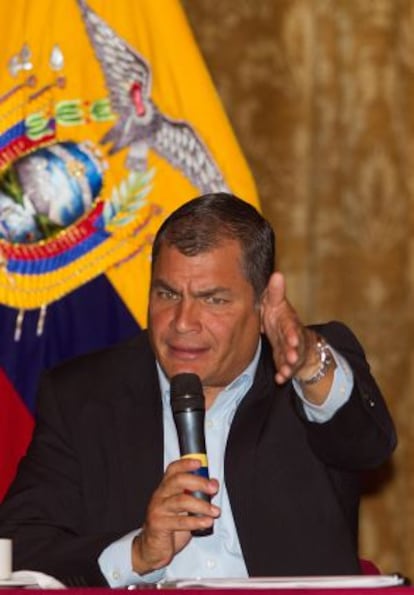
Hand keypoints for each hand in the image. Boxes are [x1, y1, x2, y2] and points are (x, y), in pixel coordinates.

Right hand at [132, 458, 219, 574]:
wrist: (153, 548)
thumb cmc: (170, 525)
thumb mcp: (184, 508)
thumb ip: (196, 495)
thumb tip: (213, 484)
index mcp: (166, 488)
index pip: (173, 470)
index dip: (185, 464)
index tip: (199, 463)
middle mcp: (160, 495)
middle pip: (178, 481)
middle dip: (198, 482)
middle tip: (213, 488)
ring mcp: (158, 509)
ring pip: (181, 501)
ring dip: (201, 505)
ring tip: (215, 511)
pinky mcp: (158, 525)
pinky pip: (179, 521)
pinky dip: (196, 521)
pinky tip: (206, 522)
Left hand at [261, 272, 319, 383]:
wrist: (295, 338)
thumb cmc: (282, 319)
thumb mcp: (278, 305)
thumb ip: (276, 293)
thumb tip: (277, 274)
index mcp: (289, 323)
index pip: (291, 328)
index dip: (292, 334)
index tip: (292, 340)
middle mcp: (293, 338)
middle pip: (294, 346)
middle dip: (294, 352)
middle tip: (292, 357)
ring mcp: (292, 352)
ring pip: (291, 360)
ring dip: (289, 366)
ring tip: (286, 372)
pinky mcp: (288, 363)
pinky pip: (286, 370)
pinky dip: (283, 375)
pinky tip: (280, 379)